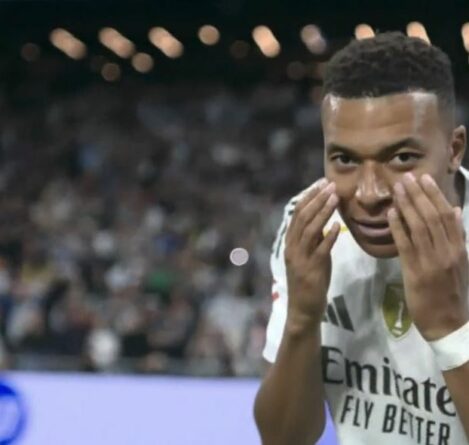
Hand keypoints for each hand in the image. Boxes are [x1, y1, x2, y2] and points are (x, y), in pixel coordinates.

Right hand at [284, 179, 340, 328]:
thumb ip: (314, 239)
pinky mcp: (311, 270)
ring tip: (335, 197)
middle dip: (317, 198)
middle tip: (330, 184)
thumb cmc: (308, 282)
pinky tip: (339, 225)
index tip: (322, 182)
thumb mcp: (309, 256)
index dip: (309, 196)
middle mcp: (292, 247)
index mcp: (290, 242)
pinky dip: (329, 236)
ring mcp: (300, 259)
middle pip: (303, 217)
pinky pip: (321, 249)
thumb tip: (325, 219)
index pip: (297, 213)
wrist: (303, 309)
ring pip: (310, 229)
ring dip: (323, 211)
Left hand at [388, 172, 468, 340]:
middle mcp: (448, 251)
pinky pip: (406, 245)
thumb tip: (455, 209)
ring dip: (407, 206)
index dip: (435, 194)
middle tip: (406, 177)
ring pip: (420, 227)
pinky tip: (390, 214)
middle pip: (432, 216)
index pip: (447, 215)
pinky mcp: (416, 272)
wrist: (449, 323)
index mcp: (459, 248)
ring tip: (397, 189)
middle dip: (419, 194)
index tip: (424, 178)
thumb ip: (457, 236)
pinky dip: (398, 227)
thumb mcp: (461, 261)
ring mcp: (432, 261)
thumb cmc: (452, 291)